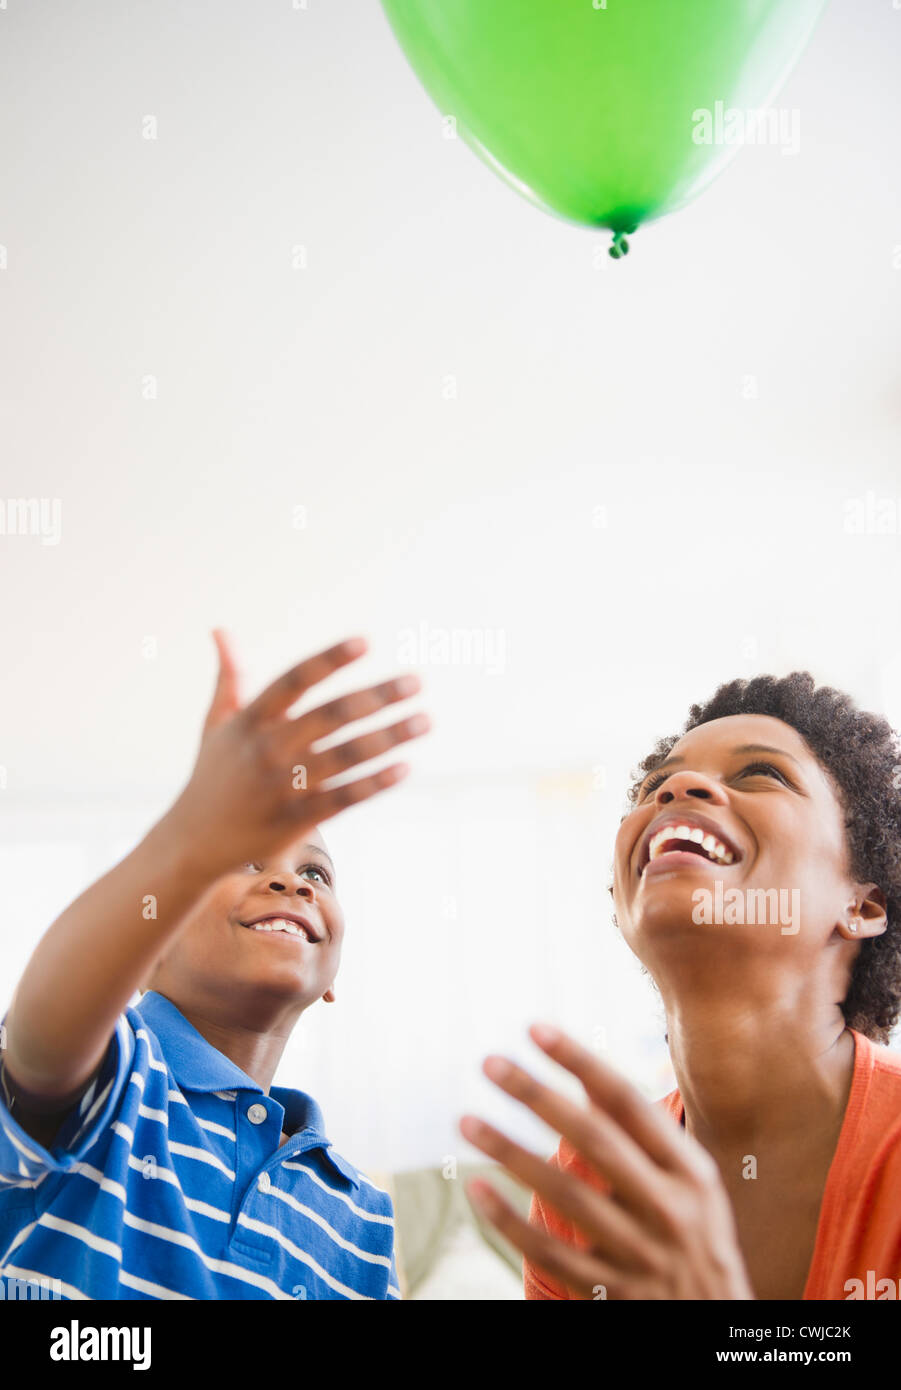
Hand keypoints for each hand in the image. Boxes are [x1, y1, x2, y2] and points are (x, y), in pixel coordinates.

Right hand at [164, 630, 429, 878]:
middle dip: (379, 696)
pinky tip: (406, 766)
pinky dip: (376, 782)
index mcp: (250, 720)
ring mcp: (283, 786)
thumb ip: (230, 678)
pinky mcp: (297, 819)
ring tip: (426, 720)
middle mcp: (267, 749)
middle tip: (417, 680)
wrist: (194, 842)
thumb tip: (220, 630)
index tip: (366, 642)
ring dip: (391, 736)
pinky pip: (345, 797)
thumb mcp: (216, 724)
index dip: (330, 660)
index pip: (294, 680)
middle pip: (332, 715)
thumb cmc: (212, 775)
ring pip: (347, 756)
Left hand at [460, 1024, 752, 1299]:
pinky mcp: (613, 1294)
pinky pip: (551, 1255)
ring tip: (467, 1121)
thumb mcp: (692, 1184)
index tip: (535, 1029)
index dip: (581, 1061)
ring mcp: (640, 1254)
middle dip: (538, 1096)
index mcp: (691, 1171)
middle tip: (490, 1062)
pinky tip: (477, 1191)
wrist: (721, 1326)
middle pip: (594, 1140)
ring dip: (510, 1153)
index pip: (628, 1102)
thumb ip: (645, 1136)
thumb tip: (589, 1078)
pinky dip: (510, 1223)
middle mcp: (669, 1208)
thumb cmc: (698, 1238)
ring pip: (565, 1197)